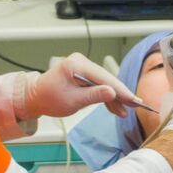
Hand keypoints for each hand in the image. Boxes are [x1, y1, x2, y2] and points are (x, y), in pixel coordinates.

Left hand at [22, 53, 141, 119]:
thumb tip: (112, 92)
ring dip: (115, 97)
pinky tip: (116, 107)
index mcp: (76, 64)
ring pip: (105, 82)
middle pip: (107, 78)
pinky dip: (106, 96)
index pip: (104, 77)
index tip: (133, 100)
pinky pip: (99, 84)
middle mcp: (81, 61)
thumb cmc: (49, 99)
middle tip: (136, 105)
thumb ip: (93, 96)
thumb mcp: (72, 101)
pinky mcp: (84, 73)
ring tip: (126, 111)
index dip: (120, 90)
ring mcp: (83, 66)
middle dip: (121, 93)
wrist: (35, 98)